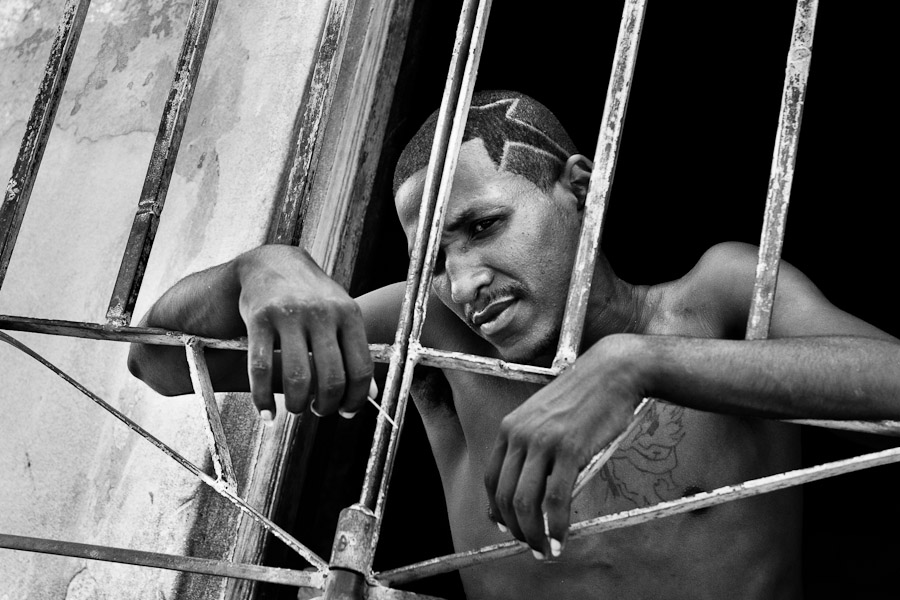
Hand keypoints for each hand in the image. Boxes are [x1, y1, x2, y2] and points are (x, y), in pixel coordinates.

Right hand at [235, 245, 373, 419]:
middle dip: (326, 405)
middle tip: (319, 410)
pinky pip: (261, 369)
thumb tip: (372, 393)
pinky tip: (267, 413)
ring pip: (297, 377)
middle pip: (331, 377)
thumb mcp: (341, 314)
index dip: (356, 398)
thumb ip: (355, 350)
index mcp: (348, 313)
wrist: (272, 263)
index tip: (347, 411)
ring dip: (297, 405)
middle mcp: (322, 313)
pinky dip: (263, 399)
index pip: (361, 368)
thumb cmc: (313, 296)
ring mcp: (289, 315)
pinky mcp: (259, 319)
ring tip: (295, 408)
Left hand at [484, 335, 643, 557]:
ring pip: (526, 502)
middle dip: (516, 529)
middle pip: (506, 495)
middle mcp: (520, 434)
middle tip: (531, 547)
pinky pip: (556, 498)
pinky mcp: (570, 449)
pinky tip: (562, 540)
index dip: (497, 509)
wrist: (612, 372)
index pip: (492, 478)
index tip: (507, 528)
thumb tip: (529, 486)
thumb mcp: (545, 417)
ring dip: (533, 534)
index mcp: (510, 427)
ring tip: (545, 550)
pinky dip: (557, 525)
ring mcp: (544, 441)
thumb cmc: (584, 398)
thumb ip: (532, 446)